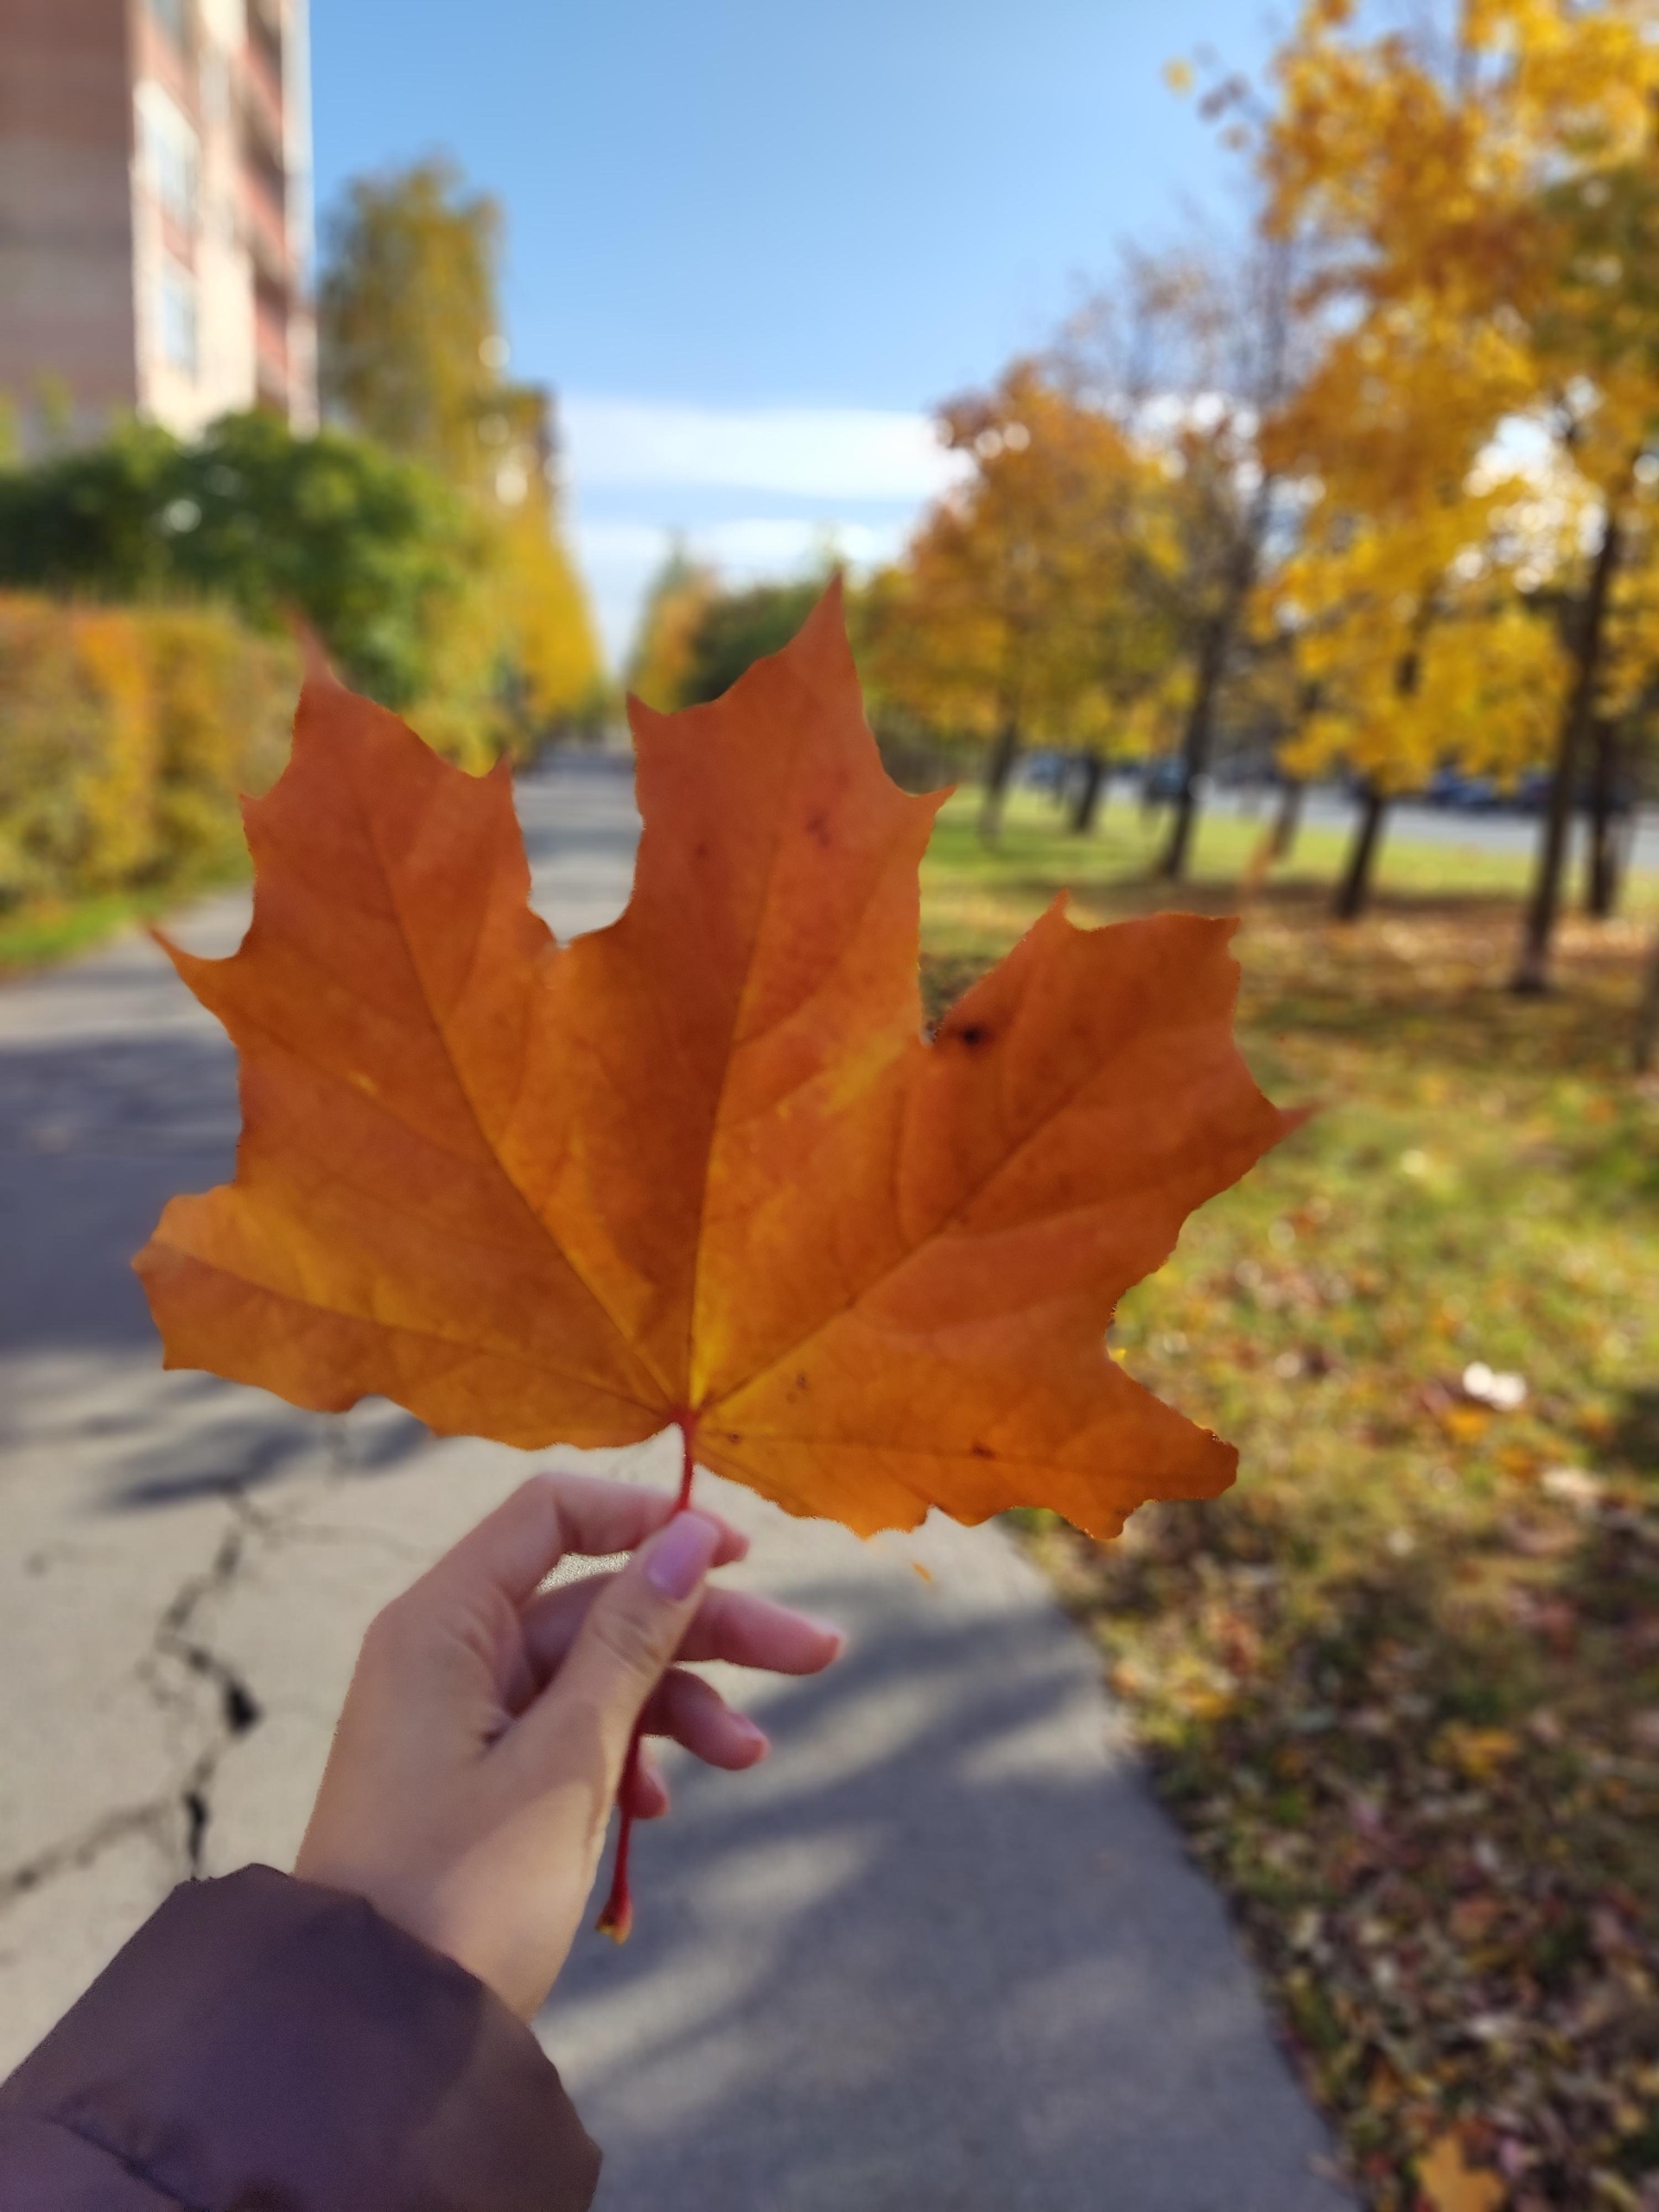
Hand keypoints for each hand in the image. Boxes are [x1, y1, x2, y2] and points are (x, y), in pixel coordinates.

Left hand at [294, 1472, 842, 2017]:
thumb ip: (631, 1640)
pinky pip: (569, 1732)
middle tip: (817, 1655)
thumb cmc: (463, 1892)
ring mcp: (462, 1719)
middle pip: (596, 1599)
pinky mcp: (477, 1780)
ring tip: (749, 1758)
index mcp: (445, 1623)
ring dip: (680, 1703)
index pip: (553, 1513)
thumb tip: (690, 1537)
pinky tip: (662, 1805)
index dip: (650, 1519)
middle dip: (706, 1626)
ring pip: (595, 1672)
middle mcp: (448, 1653)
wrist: (375, 2042)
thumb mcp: (567, 1758)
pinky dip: (628, 1754)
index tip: (739, 1554)